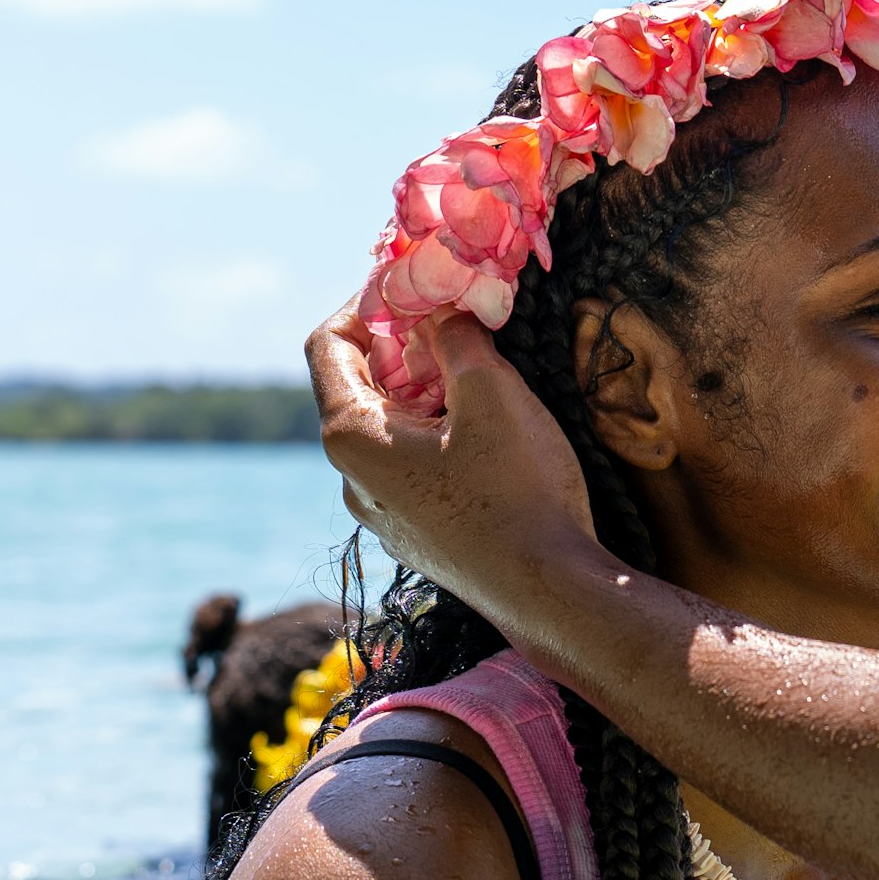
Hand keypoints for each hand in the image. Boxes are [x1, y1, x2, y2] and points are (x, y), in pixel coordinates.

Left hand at [306, 300, 598, 620]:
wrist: (550, 591)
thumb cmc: (516, 490)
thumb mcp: (491, 391)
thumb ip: (456, 337)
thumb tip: (443, 309)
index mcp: (351, 436)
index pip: (328, 345)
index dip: (366, 304)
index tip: (416, 288)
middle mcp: (350, 478)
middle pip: (361, 388)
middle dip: (407, 350)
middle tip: (461, 330)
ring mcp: (381, 514)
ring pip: (390, 431)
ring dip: (427, 397)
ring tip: (483, 387)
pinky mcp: (416, 537)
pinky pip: (412, 470)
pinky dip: (438, 439)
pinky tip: (488, 444)